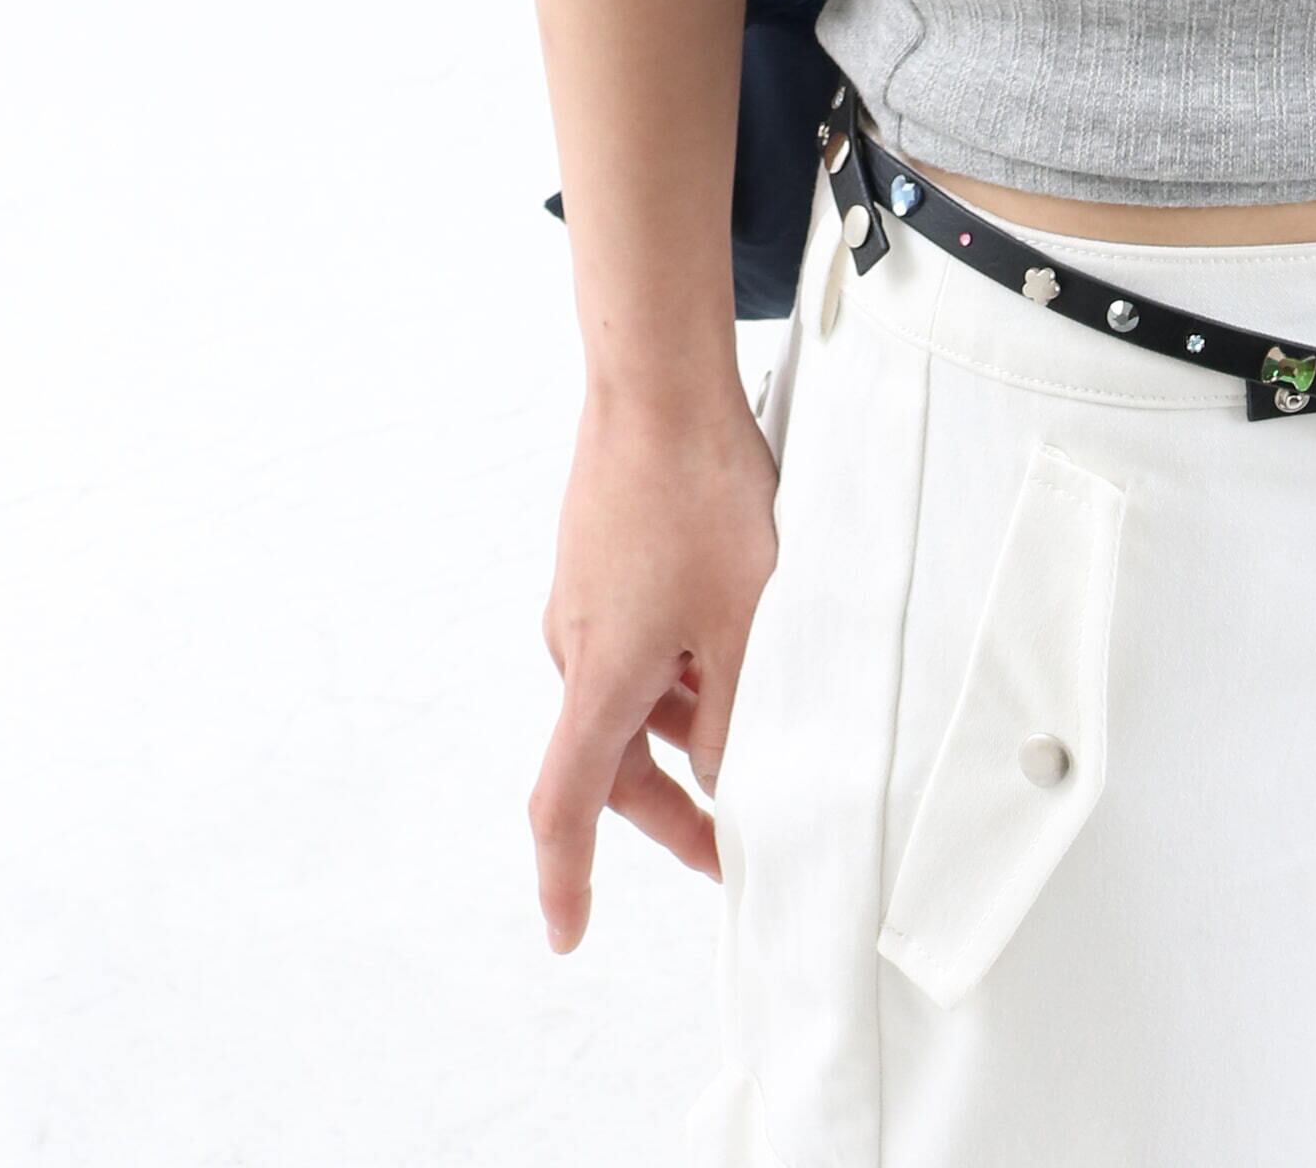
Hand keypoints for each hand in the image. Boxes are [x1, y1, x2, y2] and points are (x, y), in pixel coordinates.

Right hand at [529, 374, 778, 950]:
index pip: (567, 806)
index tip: (567, 933)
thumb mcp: (745, 622)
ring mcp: (583, 599)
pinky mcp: (599, 562)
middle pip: (611, 758)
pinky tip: (728, 639)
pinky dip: (675, 667)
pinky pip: (632, 643)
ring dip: (681, 724)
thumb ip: (736, 713)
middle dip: (669, 807)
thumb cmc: (699, 494)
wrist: (656, 383)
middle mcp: (574, 646)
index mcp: (600, 676)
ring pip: (628, 697)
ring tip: (750, 713)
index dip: (565, 879)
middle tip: (726, 841)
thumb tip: (726, 776)